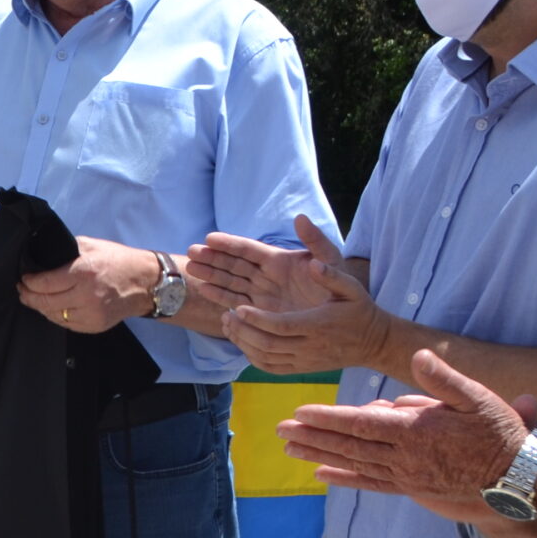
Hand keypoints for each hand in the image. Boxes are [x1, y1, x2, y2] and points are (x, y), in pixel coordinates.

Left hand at [18, 236, 155, 333]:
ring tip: (35, 298)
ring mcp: (91, 313)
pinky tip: (53, 308)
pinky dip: (56, 316)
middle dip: (28, 296)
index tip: (23, 279)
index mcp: (83, 273)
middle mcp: (86, 295)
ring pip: (54, 316)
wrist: (146, 283)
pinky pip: (67, 324)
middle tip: (22, 290)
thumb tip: (43, 255)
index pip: (45, 283)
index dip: (29, 283)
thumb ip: (66, 250)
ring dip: (41, 307)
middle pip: (45, 302)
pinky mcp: (95, 325)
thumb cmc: (118, 261)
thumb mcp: (91, 246)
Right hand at [188, 215, 342, 312]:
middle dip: (213, 258)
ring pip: (230, 280)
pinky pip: (235, 300)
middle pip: (234, 263)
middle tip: (191, 252)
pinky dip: (219, 295)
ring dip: (211, 274)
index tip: (209, 238)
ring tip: (191, 269)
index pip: (249, 249)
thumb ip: (316, 241)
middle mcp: (267, 275)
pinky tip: (203, 289)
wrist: (345, 320)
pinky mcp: (260, 311)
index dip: (229, 244)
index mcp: (280, 260)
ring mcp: (261, 293)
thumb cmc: (341, 288)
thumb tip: (300, 218)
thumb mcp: (332, 260)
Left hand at [221, 255, 391, 374]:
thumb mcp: (352, 288)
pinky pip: (270, 368)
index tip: (238, 307)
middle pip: (268, 344)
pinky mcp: (300, 369)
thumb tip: (314, 264)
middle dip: (243, 330)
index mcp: (318, 325)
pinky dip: (251, 356)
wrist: (373, 343)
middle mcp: (309, 346)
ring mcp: (304, 361)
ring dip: (242, 342)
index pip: (282, 326)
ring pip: (265, 358)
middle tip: (227, 314)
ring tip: (228, 324)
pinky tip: (240, 340)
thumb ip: (332, 275)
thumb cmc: (359, 310)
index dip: (257, 319)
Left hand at [278, 350, 533, 501]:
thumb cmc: (499, 433)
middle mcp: (405, 457)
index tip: (300, 411)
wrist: (518, 477)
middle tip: (280, 428)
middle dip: (313, 435)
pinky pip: (371, 483)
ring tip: (290, 448)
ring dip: (320, 455)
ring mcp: (407, 476)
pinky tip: (321, 475)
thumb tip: (418, 355)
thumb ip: (443, 378)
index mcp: (416, 431)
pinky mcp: (412, 488)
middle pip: (349, 445)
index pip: (361, 424)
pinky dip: (344, 479)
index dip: (328, 418)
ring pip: (354, 464)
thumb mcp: (476, 397)